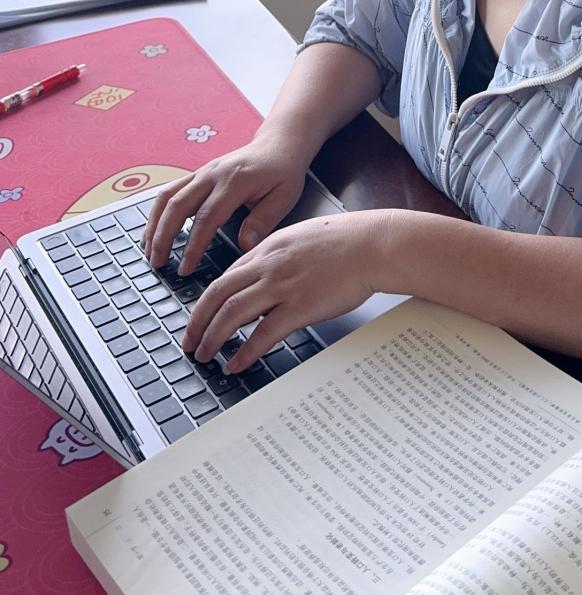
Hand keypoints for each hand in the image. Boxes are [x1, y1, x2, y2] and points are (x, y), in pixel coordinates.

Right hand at [142, 132, 306, 274]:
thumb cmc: (283, 171)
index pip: (207, 218)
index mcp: (235, 181)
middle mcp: (213, 174)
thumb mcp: (283, 197)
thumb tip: (244, 247)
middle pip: (178, 206)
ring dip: (154, 224)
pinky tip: (154, 230)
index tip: (185, 268)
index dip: (193, 245)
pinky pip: (170, 191)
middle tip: (157, 264)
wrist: (279, 144)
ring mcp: (202, 171)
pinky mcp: (198, 173)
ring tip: (149, 251)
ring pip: (168, 197)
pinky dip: (158, 212)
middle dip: (163, 237)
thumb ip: (263, 221)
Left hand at [180, 210, 388, 370]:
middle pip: (217, 295)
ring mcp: (282, 287)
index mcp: (269, 247)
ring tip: (205, 355)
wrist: (373, 244)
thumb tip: (265, 271)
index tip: (200, 316)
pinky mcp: (299, 307)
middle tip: (190, 341)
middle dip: (197, 322)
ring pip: (231, 314)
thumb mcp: (303, 236)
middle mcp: (268, 266)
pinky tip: (236, 363)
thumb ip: (279, 254)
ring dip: (212, 338)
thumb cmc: (347, 240)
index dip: (207, 301)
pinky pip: (261, 334)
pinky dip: (243, 352)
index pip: (226, 276)